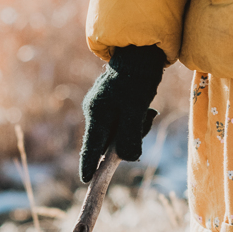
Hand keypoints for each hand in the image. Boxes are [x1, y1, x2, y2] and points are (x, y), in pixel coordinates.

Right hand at [79, 44, 166, 182]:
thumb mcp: (136, 108)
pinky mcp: (112, 102)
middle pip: (107, 140)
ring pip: (117, 131)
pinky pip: (122, 121)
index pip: (91, 145)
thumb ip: (130, 134)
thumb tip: (127, 158)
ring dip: (134, 130)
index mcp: (97, 112)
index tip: (86, 180)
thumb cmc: (138, 78)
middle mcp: (95, 110)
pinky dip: (134, 121)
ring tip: (146, 110)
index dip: (89, 164)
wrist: (141, 51)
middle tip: (144, 121)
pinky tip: (145, 108)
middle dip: (125, 142)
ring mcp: (103, 105)